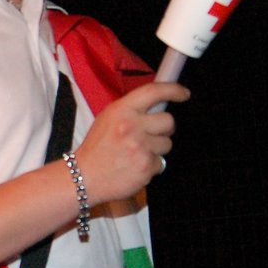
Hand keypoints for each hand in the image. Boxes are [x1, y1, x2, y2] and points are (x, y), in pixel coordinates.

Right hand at [71, 82, 188, 205]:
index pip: (154, 92)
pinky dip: (151, 166)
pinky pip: (161, 163)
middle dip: (164, 129)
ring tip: (137, 154)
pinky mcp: (146, 166)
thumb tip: (159, 106)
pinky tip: (134, 167)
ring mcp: (140, 147)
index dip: (173, 90)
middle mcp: (132, 126)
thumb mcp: (108, 119)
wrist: (83, 177)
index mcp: (121, 110)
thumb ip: (132, 110)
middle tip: (150, 135)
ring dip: (157, 149)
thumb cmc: (97, 148)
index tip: (183, 93)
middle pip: (168, 121)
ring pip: (167, 143)